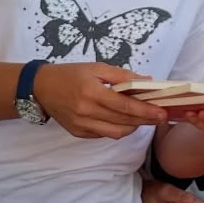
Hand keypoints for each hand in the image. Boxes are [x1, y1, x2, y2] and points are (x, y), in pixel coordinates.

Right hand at [32, 64, 165, 139]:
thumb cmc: (70, 74)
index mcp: (91, 92)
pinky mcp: (78, 133)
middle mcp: (86, 111)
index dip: (146, 111)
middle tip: (160, 116)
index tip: (162, 113)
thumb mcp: (96, 68)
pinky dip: (117, 129)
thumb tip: (147, 81)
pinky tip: (122, 121)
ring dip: (132, 127)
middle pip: (123, 122)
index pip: (125, 106)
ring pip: (116, 133)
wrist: (40, 87)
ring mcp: (81, 125)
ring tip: (142, 119)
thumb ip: (122, 75)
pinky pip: (104, 135)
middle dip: (145, 120)